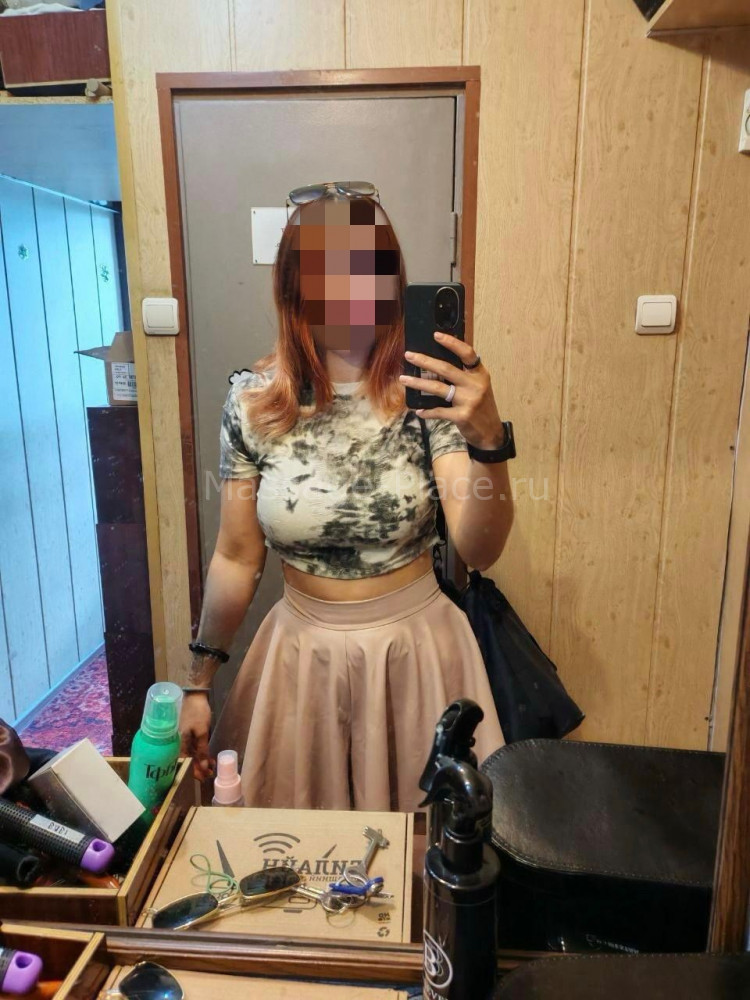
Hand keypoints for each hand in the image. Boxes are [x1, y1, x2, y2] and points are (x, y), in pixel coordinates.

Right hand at [179, 693, 213, 780]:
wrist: (194, 693)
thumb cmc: (196, 712)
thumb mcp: (202, 732)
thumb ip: (202, 751)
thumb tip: (204, 768)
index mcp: (177, 744)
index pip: (184, 764)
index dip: (193, 773)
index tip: (203, 779)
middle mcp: (176, 743)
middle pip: (186, 761)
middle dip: (198, 768)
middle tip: (210, 774)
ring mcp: (181, 738)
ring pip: (189, 754)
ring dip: (200, 761)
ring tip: (212, 766)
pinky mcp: (186, 734)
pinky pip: (191, 747)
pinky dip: (199, 753)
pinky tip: (208, 757)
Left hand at [400, 332, 506, 449]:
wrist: (491, 433)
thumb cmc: (481, 407)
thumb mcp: (479, 387)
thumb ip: (464, 376)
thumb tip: (437, 364)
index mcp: (480, 374)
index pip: (467, 353)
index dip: (452, 343)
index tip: (436, 335)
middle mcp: (475, 384)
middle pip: (446, 369)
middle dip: (424, 361)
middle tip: (409, 355)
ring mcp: (469, 400)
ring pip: (438, 388)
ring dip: (418, 383)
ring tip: (404, 379)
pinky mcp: (462, 416)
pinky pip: (439, 411)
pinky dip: (427, 411)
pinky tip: (419, 411)